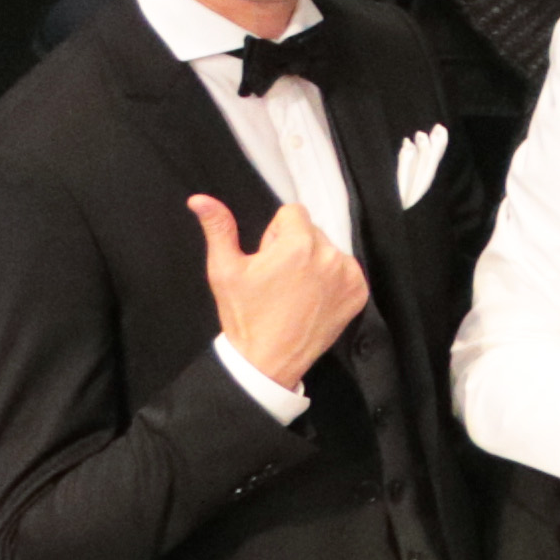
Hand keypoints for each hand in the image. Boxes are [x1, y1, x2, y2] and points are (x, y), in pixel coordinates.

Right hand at [191, 191, 367, 389]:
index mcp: (297, 244)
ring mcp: (348, 275)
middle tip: (278, 278)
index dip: (275, 233)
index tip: (267, 257)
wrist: (268, 360)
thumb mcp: (224, 270)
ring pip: (329, 249)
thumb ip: (219, 228)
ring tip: (294, 290)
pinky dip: (331, 279)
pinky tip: (311, 298)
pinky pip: (345, 270)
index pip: (292, 212)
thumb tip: (200, 199)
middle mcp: (329, 255)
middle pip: (312, 230)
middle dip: (294, 245)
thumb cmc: (245, 316)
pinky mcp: (359, 292)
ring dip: (314, 261)